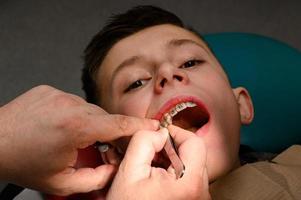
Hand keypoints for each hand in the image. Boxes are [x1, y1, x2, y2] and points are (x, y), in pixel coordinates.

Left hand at [0, 85, 158, 195]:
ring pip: (90, 109)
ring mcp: (59, 94)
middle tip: (102, 148)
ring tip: (73, 140)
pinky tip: (61, 128)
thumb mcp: (62, 183)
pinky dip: (75, 115)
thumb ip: (96, 179)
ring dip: (90, 124)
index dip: (139, 126)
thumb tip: (114, 169)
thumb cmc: (22, 162)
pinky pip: (73, 102)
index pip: (119, 124)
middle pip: (105, 117)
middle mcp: (70, 104)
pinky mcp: (50, 90)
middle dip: (109, 133)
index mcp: (77, 126)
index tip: (153, 125)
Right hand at [106, 125, 210, 199]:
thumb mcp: (128, 171)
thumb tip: (160, 132)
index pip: (195, 142)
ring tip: (153, 168)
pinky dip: (175, 172)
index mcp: (188, 182)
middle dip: (172, 148)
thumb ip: (144, 142)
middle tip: (152, 154)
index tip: (161, 135)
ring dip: (173, 160)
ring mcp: (200, 198)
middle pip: (194, 153)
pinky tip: (159, 178)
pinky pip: (190, 177)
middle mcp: (201, 192)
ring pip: (192, 164)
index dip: (176, 133)